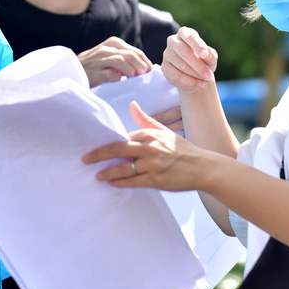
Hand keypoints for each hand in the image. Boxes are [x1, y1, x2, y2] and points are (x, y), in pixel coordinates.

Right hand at [77, 36, 152, 86]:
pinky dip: (118, 78)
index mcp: (113, 43)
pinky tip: (118, 82)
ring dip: (131, 72)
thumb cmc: (94, 66)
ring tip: (133, 79)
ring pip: (122, 61)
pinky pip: (111, 74)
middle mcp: (107, 48)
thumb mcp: (109, 56)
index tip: (149, 71)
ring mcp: (100, 60)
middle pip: (131, 55)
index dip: (145, 62)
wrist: (71, 71)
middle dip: (141, 66)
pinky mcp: (94, 72)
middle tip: (143, 76)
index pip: (136, 51)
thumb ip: (124, 58)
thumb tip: (145, 68)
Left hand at [81, 102, 207, 191]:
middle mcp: (150, 147)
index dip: (107, 142)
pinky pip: (133, 181)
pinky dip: (120, 182)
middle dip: (99, 154)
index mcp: (151, 134)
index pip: (123, 137)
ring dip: (108, 171)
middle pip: (119, 149)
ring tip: (97, 175)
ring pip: (124, 168)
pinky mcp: (157, 179)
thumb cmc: (182, 149)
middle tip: (85, 159)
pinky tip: (111, 183)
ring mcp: (153, 164)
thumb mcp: (164, 131)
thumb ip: (146, 120)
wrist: (203, 167)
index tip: (93, 146)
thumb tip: (132, 105)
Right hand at [162, 27, 217, 90]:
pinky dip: (188, 81)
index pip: (190, 37)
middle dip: (199, 66)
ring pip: (181, 65)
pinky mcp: (164, 67)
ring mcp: (167, 54)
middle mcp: (173, 41)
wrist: (195, 74)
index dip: (198, 46)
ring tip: (206, 80)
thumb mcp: (211, 57)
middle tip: (210, 76)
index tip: (205, 55)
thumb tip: (207, 53)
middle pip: (184, 52)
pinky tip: (198, 84)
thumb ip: (211, 54)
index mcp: (185, 33)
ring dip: (195, 75)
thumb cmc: (204, 61)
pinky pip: (176, 75)